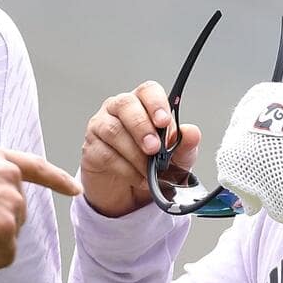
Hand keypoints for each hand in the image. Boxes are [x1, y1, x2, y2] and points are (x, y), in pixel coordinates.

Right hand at [79, 81, 203, 217]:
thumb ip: (184, 144)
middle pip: (125, 105)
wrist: (129, 191)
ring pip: (113, 130)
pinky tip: (138, 178)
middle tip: (154, 148)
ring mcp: (101, 127)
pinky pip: (106, 154)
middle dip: (142, 127)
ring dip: (134, 152)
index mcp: (142, 104)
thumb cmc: (151, 163)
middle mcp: (118, 110)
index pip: (147, 91)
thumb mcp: (176, 157)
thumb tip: (191, 132)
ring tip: (148, 169)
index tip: (164, 122)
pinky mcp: (91, 149)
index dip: (156, 103)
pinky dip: (126, 169)